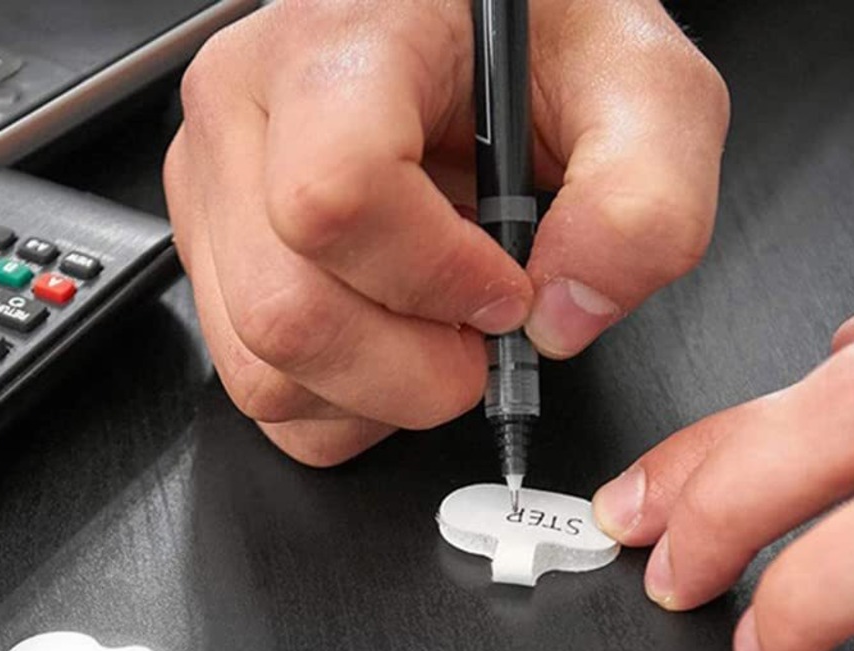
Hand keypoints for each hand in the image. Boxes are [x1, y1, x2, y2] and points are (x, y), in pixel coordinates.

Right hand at [164, 0, 728, 465]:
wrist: (466, 38)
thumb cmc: (537, 45)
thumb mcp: (640, 93)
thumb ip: (642, 202)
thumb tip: (561, 317)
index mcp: (337, 43)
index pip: (336, 196)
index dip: (436, 281)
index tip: (505, 291)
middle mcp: (244, 112)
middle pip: (288, 312)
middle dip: (410, 371)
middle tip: (480, 340)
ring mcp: (213, 193)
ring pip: (262, 371)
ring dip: (375, 396)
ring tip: (437, 334)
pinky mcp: (211, 259)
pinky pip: (257, 394)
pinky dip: (339, 409)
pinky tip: (389, 347)